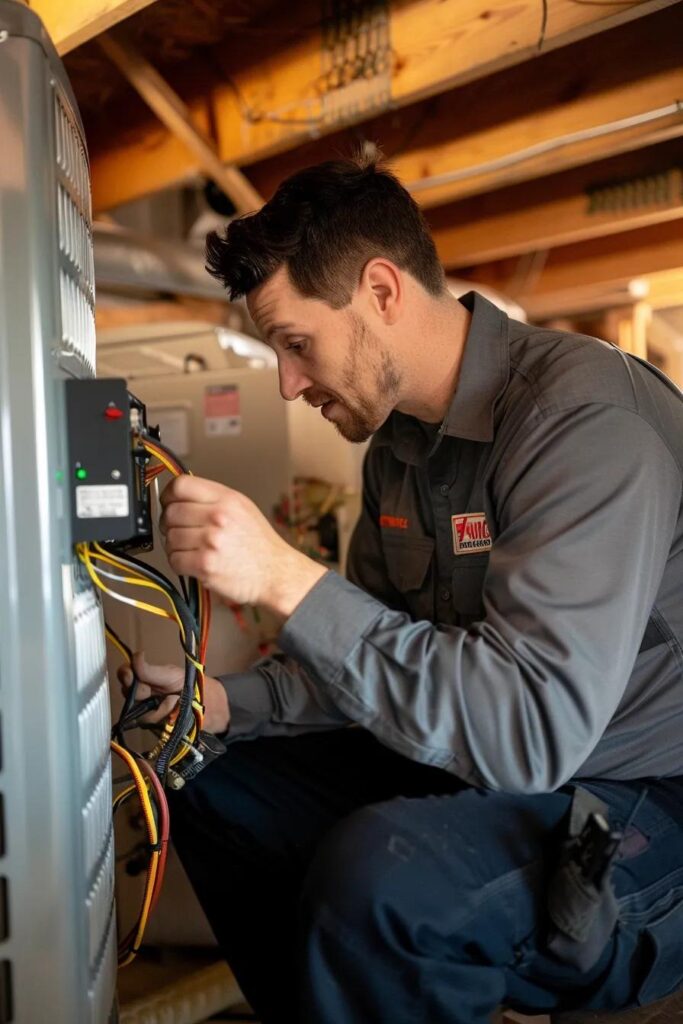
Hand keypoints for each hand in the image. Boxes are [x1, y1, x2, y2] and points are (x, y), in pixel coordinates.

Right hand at [117, 650, 229, 733]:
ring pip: (138, 710)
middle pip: (128, 693)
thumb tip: (136, 656)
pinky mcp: (150, 726)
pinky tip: (172, 714)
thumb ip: (150, 670)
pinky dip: (163, 717)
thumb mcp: (170, 675)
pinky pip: (149, 723)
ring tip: (173, 702)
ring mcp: (143, 711)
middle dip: (143, 692)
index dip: (125, 675)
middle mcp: (139, 694)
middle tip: (158, 691)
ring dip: (158, 707)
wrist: (205, 706)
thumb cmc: (188, 685)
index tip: (130, 675)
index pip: (124, 673)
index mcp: (143, 677)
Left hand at [159, 475, 326, 619]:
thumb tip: (180, 496)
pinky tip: (193, 562)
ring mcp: (211, 541)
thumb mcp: (242, 508)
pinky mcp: (205, 565)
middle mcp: (218, 517)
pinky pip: (174, 559)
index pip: (181, 485)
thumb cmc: (259, 544)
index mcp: (227, 499)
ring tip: (192, 549)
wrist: (275, 573)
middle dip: (169, 523)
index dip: (168, 495)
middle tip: (178, 530)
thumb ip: (213, 499)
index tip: (168, 503)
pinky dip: (179, 563)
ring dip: (175, 546)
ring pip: (170, 538)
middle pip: (171, 512)